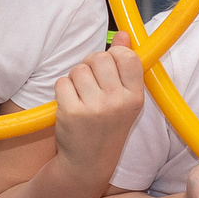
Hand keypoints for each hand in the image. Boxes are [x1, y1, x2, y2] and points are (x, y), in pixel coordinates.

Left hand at [52, 44, 143, 175]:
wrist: (88, 163)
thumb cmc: (107, 126)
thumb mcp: (124, 99)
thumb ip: (125, 65)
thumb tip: (124, 34)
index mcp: (136, 97)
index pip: (127, 56)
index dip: (114, 55)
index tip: (110, 69)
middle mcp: (118, 102)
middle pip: (99, 58)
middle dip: (91, 66)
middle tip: (91, 85)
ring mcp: (94, 108)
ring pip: (78, 69)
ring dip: (75, 79)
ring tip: (82, 97)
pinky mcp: (71, 112)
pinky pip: (62, 82)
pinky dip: (63, 90)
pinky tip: (70, 105)